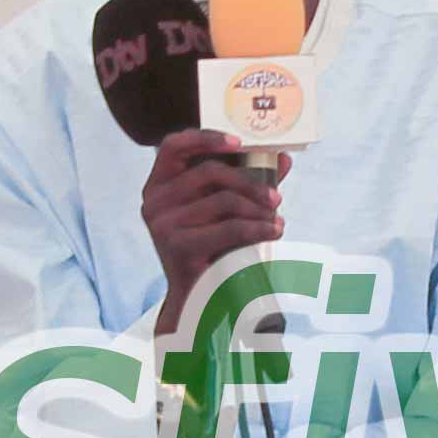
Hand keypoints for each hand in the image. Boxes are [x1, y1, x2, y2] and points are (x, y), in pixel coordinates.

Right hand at [139, 125, 286, 327]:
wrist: (198, 299)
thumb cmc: (213, 248)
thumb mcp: (226, 210)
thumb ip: (249, 182)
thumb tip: (283, 158)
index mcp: (158, 184)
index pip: (173, 145)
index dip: (205, 138)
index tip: (239, 142)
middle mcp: (153, 201)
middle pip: (209, 172)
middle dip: (250, 182)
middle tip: (276, 197)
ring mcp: (162, 223)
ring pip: (224, 200)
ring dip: (258, 209)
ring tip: (276, 220)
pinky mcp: (178, 246)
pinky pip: (229, 226)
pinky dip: (258, 227)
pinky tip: (274, 230)